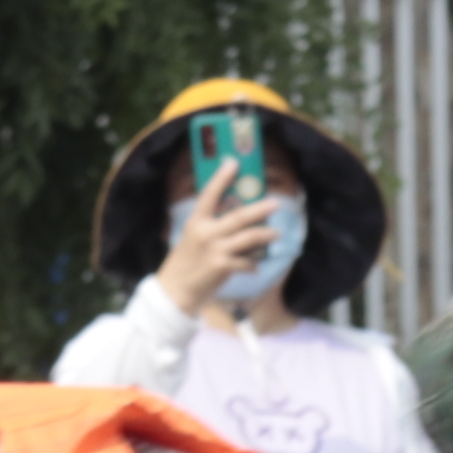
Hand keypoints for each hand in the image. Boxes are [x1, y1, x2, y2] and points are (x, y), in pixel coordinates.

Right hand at [155, 190, 281, 314]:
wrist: (176, 289)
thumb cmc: (186, 261)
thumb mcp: (192, 236)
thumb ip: (209, 225)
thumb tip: (234, 215)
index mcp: (196, 221)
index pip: (209, 194)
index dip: (221, 178)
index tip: (233, 162)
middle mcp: (205, 232)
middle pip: (238, 216)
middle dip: (260, 209)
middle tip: (275, 203)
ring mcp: (215, 249)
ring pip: (248, 237)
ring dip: (265, 234)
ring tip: (276, 233)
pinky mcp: (222, 266)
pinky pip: (246, 261)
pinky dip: (253, 264)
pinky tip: (255, 266)